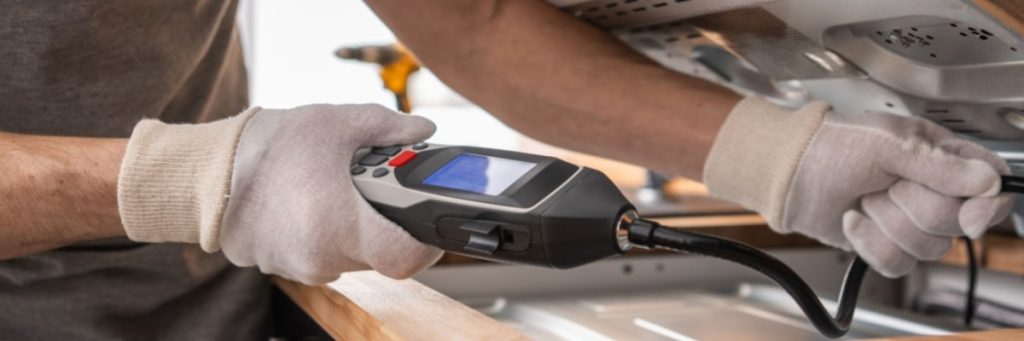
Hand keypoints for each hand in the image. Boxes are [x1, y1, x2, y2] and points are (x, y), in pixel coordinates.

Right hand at [219, 104, 441, 283]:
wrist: (209, 172)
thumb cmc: (273, 146)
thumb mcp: (338, 121)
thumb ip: (391, 127)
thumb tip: (423, 132)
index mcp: (341, 223)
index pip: (406, 258)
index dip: (426, 242)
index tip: (427, 221)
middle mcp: (322, 255)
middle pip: (379, 254)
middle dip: (383, 223)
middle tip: (373, 191)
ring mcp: (301, 267)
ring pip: (350, 258)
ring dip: (352, 230)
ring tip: (335, 193)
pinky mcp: (282, 269)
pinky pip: (321, 258)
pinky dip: (325, 236)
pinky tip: (312, 206)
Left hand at [703, 98, 1012, 276]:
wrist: (786, 172)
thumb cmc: (829, 144)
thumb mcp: (886, 142)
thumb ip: (938, 164)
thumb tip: (987, 181)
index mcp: (942, 155)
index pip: (991, 185)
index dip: (986, 205)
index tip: (968, 216)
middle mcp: (932, 188)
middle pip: (954, 222)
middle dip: (910, 206)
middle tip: (882, 185)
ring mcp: (909, 219)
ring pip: (925, 247)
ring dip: (885, 223)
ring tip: (864, 197)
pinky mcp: (885, 243)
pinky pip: (897, 263)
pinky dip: (869, 244)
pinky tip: (854, 219)